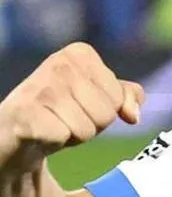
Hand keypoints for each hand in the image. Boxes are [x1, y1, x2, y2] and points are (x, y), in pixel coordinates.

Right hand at [0, 43, 143, 175]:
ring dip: (72, 136)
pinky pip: (63, 137)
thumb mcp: (98, 98)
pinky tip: (38, 134)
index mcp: (80, 53)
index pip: (118, 98)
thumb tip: (133, 115)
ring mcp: (40, 86)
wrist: (14, 134)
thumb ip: (126, 97)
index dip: (102, 111)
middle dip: (90, 126)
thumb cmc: (60, 112)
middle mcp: (60, 63)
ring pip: (87, 129)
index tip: (77, 106)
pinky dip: (54, 143)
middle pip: (106, 115)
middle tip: (63, 119)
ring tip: (52, 125)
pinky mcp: (24, 112)